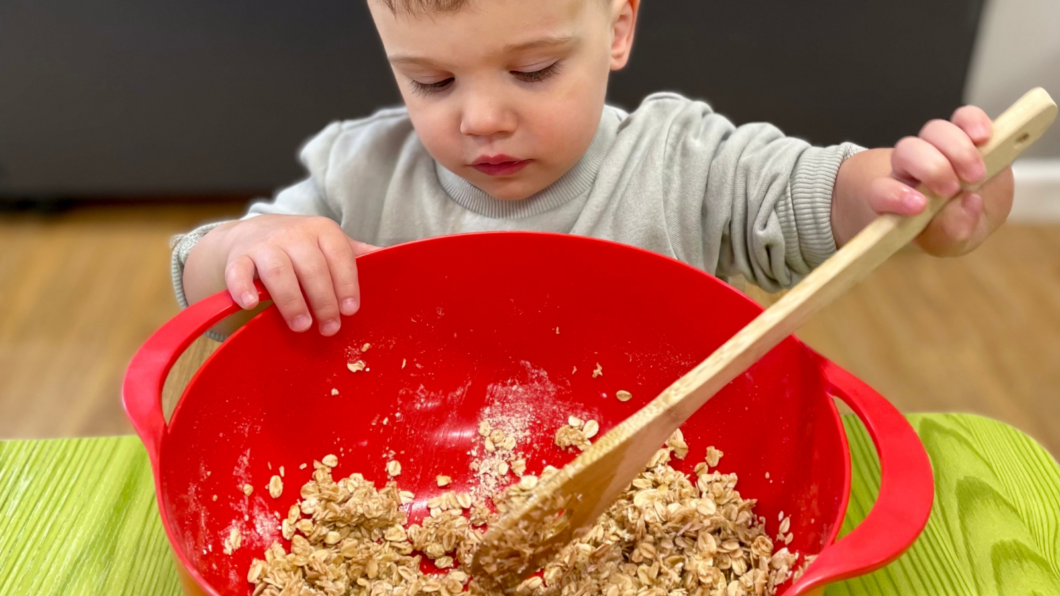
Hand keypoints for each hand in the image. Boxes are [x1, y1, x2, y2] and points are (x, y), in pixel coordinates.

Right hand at [219, 215, 377, 334]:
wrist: (251, 233)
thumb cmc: (301, 246)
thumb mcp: (330, 245)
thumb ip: (357, 255)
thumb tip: (395, 260)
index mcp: (323, 231)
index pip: (340, 256)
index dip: (347, 284)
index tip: (351, 310)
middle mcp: (294, 234)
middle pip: (312, 267)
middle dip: (323, 300)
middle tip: (330, 328)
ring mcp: (264, 244)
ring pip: (278, 271)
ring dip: (291, 301)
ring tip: (301, 325)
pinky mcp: (238, 256)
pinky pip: (239, 272)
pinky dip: (242, 288)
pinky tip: (251, 304)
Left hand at [867, 106, 1014, 255]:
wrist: (972, 211)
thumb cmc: (952, 227)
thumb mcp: (953, 241)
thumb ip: (955, 231)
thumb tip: (970, 201)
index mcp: (896, 199)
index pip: (880, 191)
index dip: (894, 195)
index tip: (919, 206)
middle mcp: (911, 169)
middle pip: (907, 152)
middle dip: (932, 168)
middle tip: (953, 189)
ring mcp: (937, 147)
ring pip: (934, 131)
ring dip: (957, 150)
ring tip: (976, 175)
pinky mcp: (966, 133)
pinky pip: (964, 116)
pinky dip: (973, 122)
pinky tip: (984, 137)